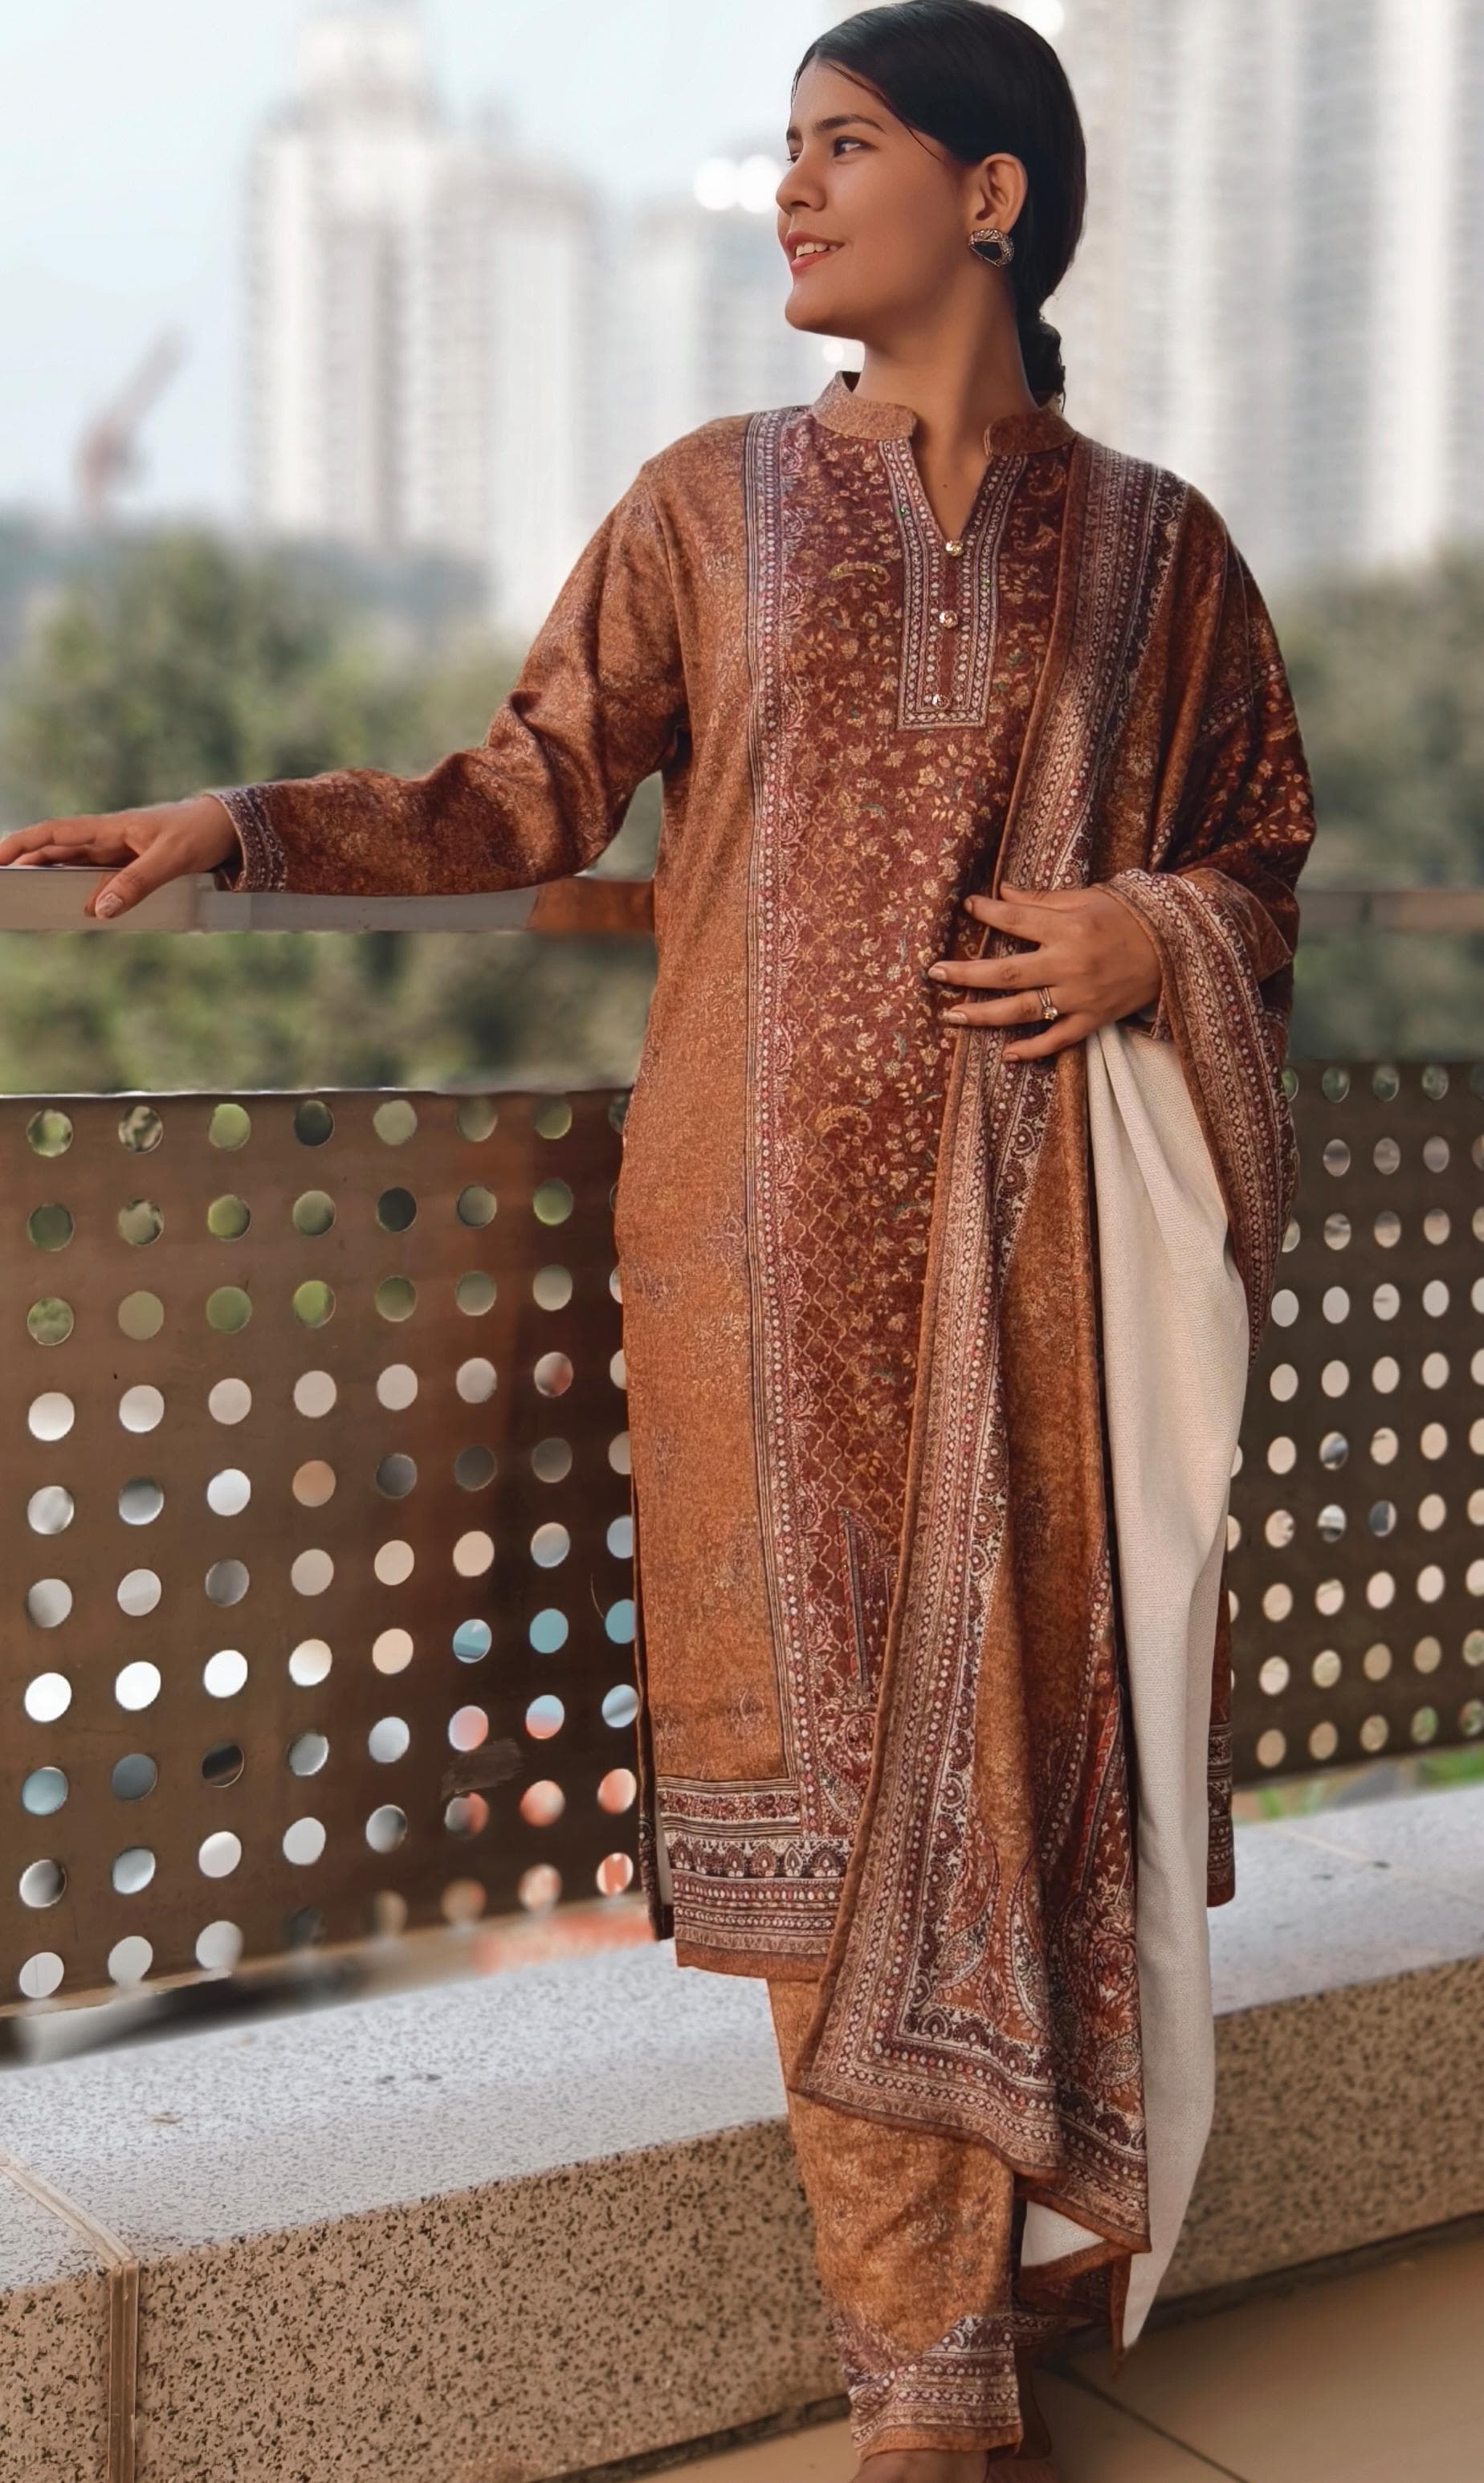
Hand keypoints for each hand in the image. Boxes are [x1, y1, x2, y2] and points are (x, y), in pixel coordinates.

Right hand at [0, 795, 238, 920]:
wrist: (226, 828)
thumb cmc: (198, 833)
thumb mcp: (171, 859)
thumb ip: (137, 883)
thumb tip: (99, 910)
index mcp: (109, 828)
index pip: (54, 833)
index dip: (22, 844)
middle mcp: (106, 838)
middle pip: (54, 852)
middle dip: (25, 866)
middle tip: (6, 891)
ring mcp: (116, 853)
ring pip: (72, 867)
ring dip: (49, 881)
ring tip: (28, 903)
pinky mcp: (128, 866)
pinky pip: (96, 880)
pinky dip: (81, 893)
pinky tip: (73, 909)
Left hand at [928, 883, 1162, 1060]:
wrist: (1177, 948)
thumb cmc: (1129, 917)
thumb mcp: (1088, 898)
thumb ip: (1044, 900)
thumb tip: (1003, 894)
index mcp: (1069, 927)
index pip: (1017, 920)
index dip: (989, 913)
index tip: (967, 907)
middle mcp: (1070, 963)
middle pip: (1007, 971)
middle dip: (967, 973)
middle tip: (934, 973)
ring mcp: (1080, 995)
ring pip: (1023, 1010)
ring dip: (984, 1015)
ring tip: (951, 1016)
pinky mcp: (1094, 1018)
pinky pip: (1058, 1040)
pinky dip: (1033, 1049)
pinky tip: (1006, 1054)